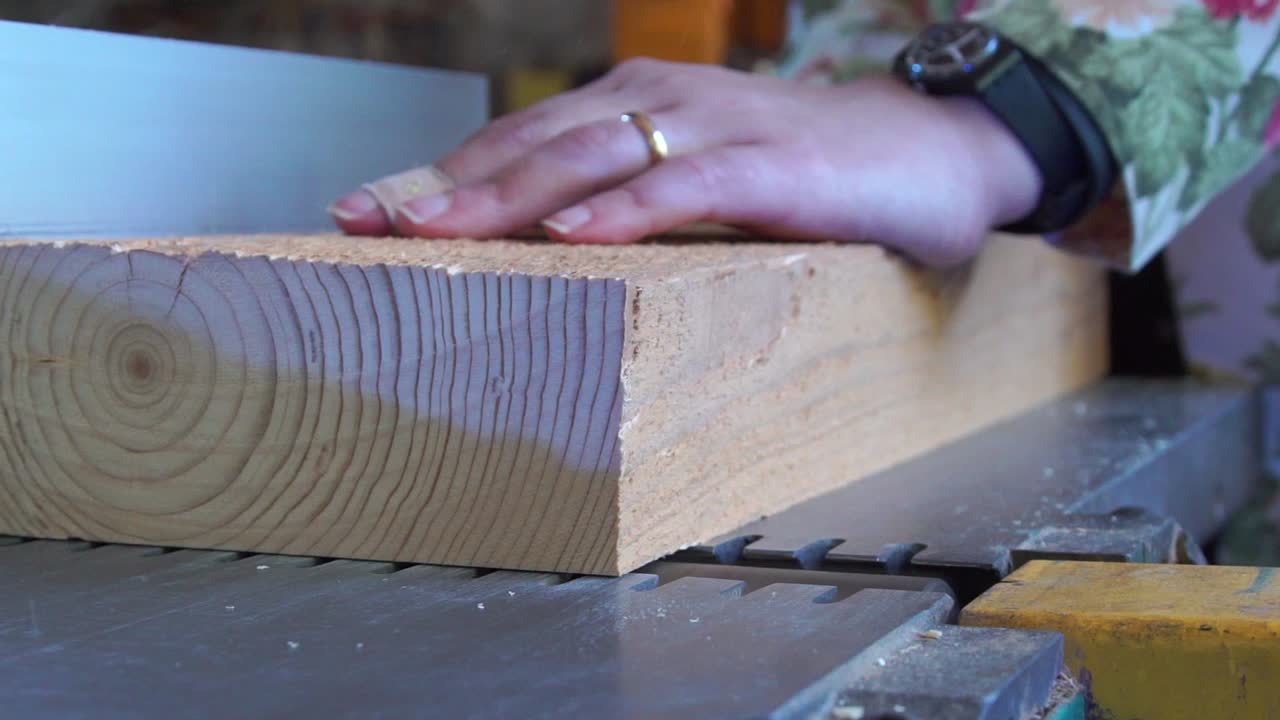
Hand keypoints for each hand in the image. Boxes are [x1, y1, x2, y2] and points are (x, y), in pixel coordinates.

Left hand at [330, 58, 1040, 265]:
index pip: (517, 139)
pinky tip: (577, 236)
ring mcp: (714, 126)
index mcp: (632, 107)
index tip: (362, 213)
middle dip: (445, 186)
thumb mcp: (692, 180)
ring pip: (592, 154)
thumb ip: (620, 204)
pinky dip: (628, 209)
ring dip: (507, 194)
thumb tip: (533, 253)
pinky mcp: (772, 165)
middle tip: (368, 225)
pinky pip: (687, 184)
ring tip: (437, 233)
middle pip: (533, 142)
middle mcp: (660, 102)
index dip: (438, 175)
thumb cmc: (798, 174)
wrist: (926, 150)